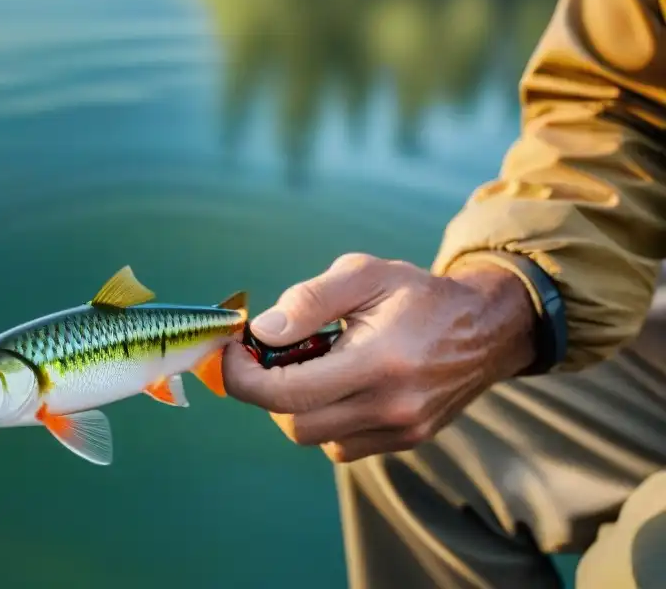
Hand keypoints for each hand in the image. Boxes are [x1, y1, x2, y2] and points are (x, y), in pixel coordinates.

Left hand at [222, 253, 536, 461]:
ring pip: (315, 437)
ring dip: (297, 404)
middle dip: (267, 390)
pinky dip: (325, 416)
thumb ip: (308, 301)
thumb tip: (260, 332)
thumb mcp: (364, 275)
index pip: (287, 394)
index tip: (232, 351)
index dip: (244, 377)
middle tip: (268, 353)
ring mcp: (400, 431)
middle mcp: (390, 408)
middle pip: (294, 424)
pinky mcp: (405, 441)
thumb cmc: (418, 294)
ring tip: (315, 361)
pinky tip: (340, 381)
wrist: (486, 328)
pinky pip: (342, 443)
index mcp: (378, 363)